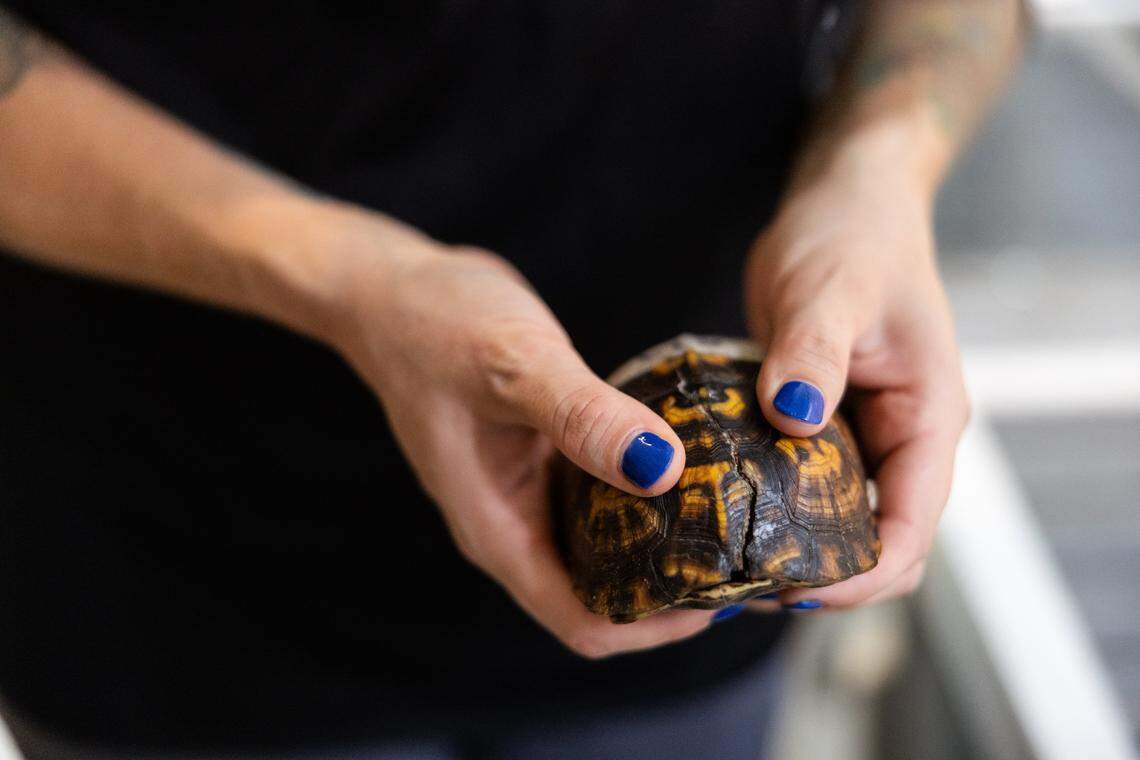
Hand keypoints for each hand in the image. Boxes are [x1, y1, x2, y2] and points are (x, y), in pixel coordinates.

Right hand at [317, 212, 711, 656]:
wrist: (393, 289)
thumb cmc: (435, 325)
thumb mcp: (514, 365)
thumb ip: (583, 417)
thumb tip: (662, 468)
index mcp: (496, 527)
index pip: (582, 621)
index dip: (655, 627)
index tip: (723, 598)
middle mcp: (514, 523)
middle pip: (604, 596)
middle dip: (675, 593)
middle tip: (747, 559)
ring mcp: (527, 493)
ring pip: (607, 548)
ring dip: (667, 544)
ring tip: (736, 519)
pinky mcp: (543, 459)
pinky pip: (603, 497)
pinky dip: (648, 494)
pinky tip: (695, 465)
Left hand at [744, 148, 968, 610]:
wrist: (843, 204)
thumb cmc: (850, 237)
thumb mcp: (829, 291)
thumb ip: (813, 355)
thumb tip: (793, 417)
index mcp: (926, 419)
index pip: (910, 529)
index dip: (861, 577)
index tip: (793, 591)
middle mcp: (902, 437)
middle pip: (878, 542)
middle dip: (825, 578)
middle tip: (745, 587)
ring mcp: (864, 433)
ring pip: (840, 521)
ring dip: (796, 550)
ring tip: (727, 564)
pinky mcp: (824, 422)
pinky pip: (806, 486)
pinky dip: (774, 509)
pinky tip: (724, 514)